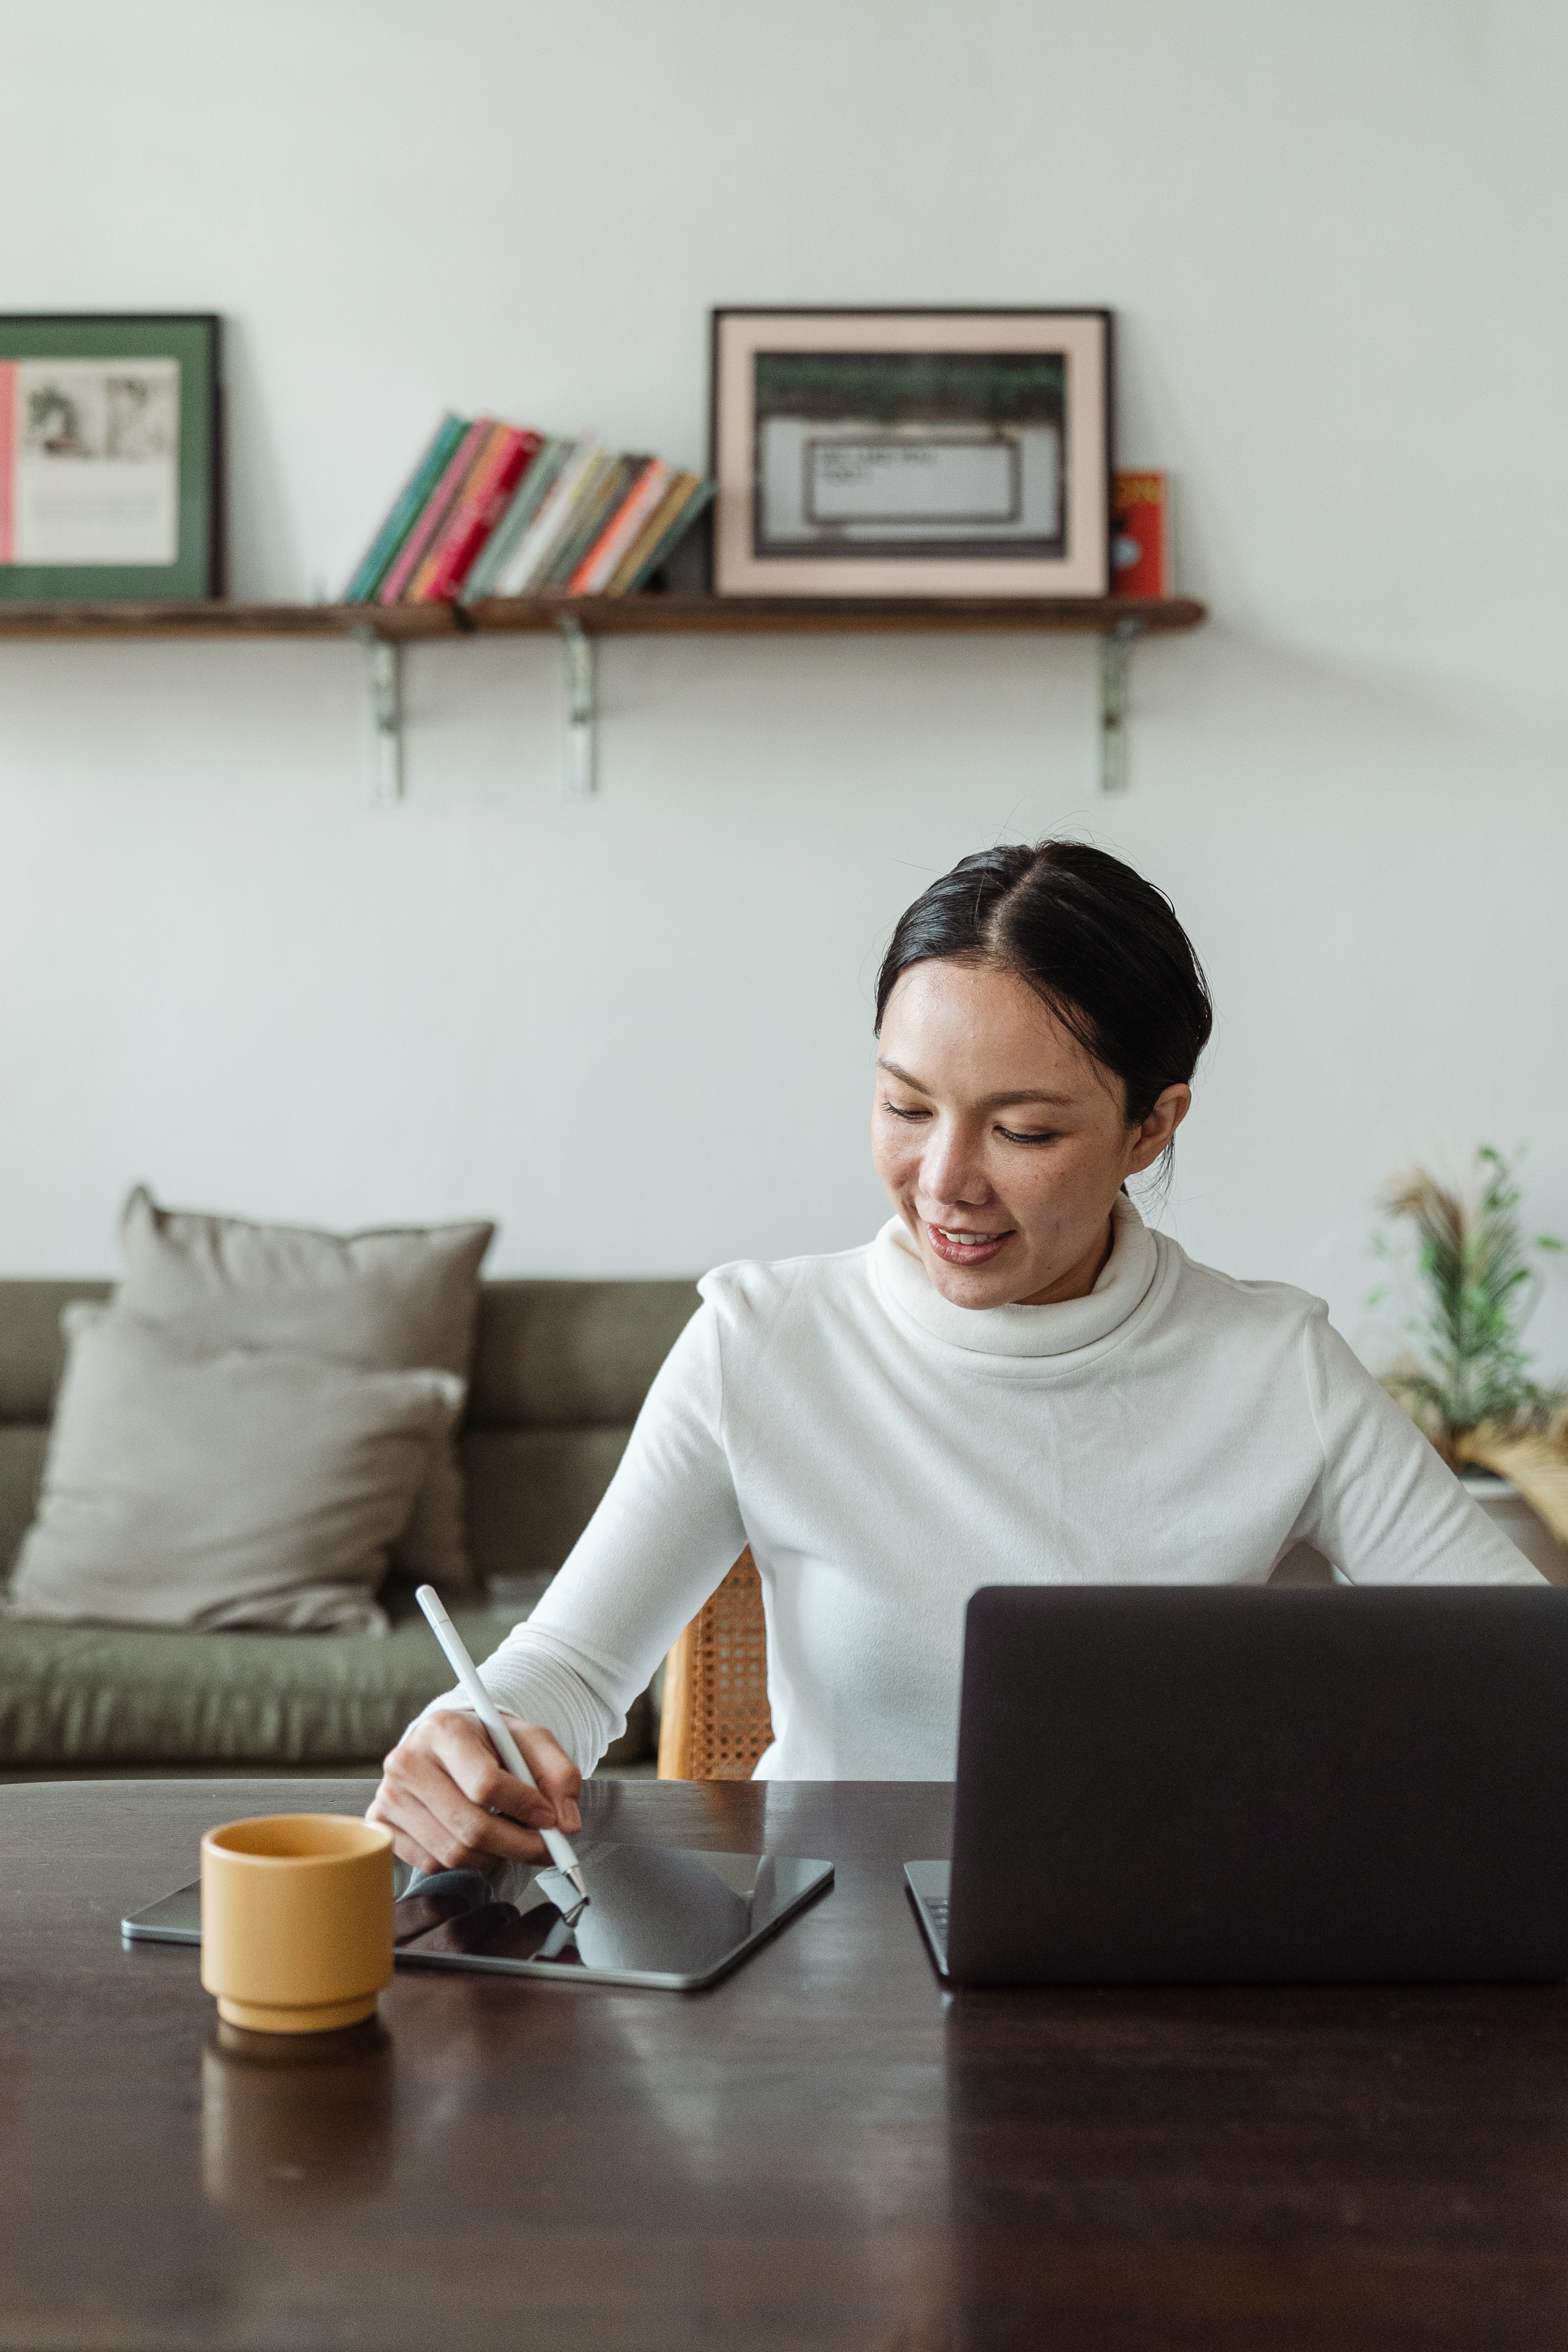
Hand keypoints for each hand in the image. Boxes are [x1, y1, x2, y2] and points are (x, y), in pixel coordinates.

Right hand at [366, 1708, 581, 1873]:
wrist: (449, 1744)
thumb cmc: (491, 1743)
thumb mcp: (532, 1742)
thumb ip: (559, 1774)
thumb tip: (566, 1824)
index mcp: (443, 1730)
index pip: (485, 1784)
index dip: (524, 1807)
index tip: (549, 1818)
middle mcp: (408, 1761)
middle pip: (470, 1825)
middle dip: (518, 1845)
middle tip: (545, 1849)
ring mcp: (390, 1795)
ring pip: (453, 1852)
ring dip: (494, 1857)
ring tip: (511, 1839)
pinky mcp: (383, 1824)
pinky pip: (432, 1863)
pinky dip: (465, 1861)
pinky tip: (476, 1840)